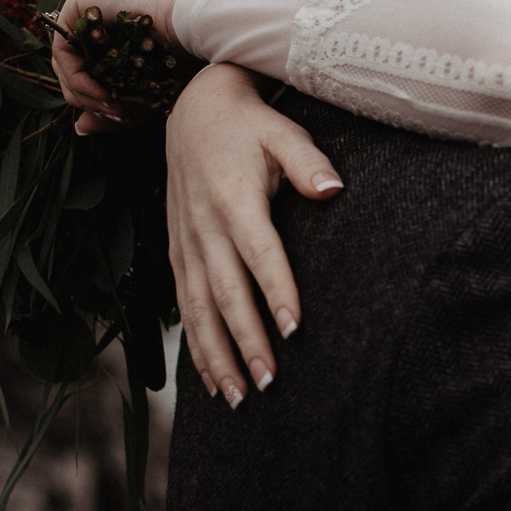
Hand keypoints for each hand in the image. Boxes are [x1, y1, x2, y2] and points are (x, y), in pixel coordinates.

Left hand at [50, 0, 198, 133]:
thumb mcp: (149, 85)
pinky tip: (103, 94)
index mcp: (118, 3)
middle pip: (74, 55)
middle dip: (87, 95)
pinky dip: (78, 78)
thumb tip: (80, 128)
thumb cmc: (195, 53)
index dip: (95, 90)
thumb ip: (116, 104)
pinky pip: (63, 47)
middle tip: (112, 115)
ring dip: (83, 91)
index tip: (118, 113)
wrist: (207, 27)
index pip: (89, 54)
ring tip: (111, 109)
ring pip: (65, 54)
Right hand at [166, 63, 344, 407]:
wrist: (191, 113)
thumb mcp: (282, 130)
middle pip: (226, 292)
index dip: (276, 290)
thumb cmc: (248, 125)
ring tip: (240, 397)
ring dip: (217, 355)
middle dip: (246, 340)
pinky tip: (213, 381)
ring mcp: (185, 244)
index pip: (259, 252)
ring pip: (198, 309)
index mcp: (233, 198)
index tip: (294, 328)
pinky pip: (184, 306)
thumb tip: (333, 189)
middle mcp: (203, 227)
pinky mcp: (176, 253)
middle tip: (270, 382)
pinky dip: (196, 346)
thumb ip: (308, 161)